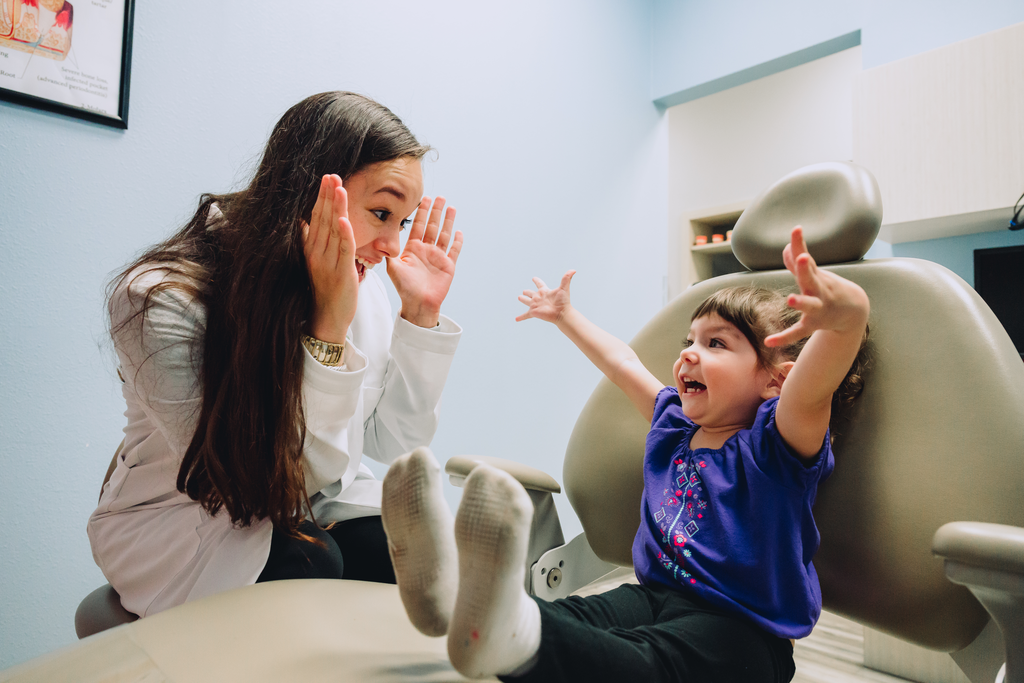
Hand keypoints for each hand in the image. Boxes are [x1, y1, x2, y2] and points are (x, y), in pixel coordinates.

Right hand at [303, 174, 357, 343]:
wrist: (327, 318)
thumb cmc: (325, 289)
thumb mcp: (318, 262)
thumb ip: (315, 241)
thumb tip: (306, 222)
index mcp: (311, 249)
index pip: (315, 218)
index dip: (321, 198)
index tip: (326, 179)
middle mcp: (316, 253)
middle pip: (322, 219)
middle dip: (328, 196)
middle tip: (332, 175)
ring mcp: (328, 263)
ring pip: (333, 230)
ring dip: (336, 208)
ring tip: (339, 188)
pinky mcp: (341, 273)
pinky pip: (343, 250)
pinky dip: (344, 234)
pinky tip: (344, 219)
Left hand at [387, 196, 462, 327]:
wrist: (418, 304)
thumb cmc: (404, 288)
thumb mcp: (393, 268)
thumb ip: (388, 253)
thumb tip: (378, 240)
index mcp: (413, 248)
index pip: (418, 225)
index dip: (421, 212)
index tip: (424, 199)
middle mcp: (426, 250)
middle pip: (432, 226)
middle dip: (436, 211)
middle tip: (440, 197)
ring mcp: (438, 257)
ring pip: (444, 235)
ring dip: (448, 221)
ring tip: (451, 208)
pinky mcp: (448, 265)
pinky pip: (454, 251)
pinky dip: (457, 241)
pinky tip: (459, 231)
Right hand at [515, 270, 575, 323]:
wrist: (562, 313)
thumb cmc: (563, 302)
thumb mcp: (564, 288)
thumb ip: (567, 278)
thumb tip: (573, 270)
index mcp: (544, 291)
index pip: (539, 284)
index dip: (536, 281)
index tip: (534, 278)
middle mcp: (539, 297)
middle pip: (531, 293)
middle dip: (527, 292)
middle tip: (524, 291)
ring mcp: (535, 305)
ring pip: (527, 301)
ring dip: (523, 299)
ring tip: (519, 298)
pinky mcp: (533, 312)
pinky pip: (525, 315)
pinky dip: (520, 317)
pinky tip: (516, 319)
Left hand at [765, 226, 868, 347]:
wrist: (854, 311)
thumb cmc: (829, 288)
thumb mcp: (815, 274)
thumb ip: (797, 262)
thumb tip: (785, 248)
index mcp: (816, 276)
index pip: (805, 257)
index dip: (799, 244)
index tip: (796, 230)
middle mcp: (818, 291)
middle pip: (810, 278)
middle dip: (806, 268)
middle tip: (803, 258)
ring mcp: (817, 309)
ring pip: (809, 305)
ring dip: (801, 302)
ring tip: (791, 299)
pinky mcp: (812, 325)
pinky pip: (797, 332)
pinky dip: (783, 338)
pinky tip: (768, 341)